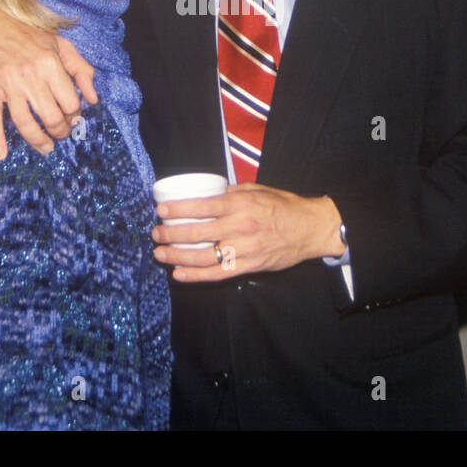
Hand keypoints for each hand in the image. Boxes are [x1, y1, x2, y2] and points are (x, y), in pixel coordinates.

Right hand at [0, 6, 97, 158]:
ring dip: (37, 141)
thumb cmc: (30, 36)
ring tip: (45, 147)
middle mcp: (31, 75)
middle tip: (60, 135)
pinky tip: (0, 154)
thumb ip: (82, 70)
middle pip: (50, 117)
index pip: (70, 103)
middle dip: (59, 132)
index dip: (74, 117)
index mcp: (51, 64)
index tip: (73, 121)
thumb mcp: (61, 46)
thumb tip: (93, 99)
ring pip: (25, 123)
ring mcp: (8, 83)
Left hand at [152, 184, 344, 281]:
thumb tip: (207, 193)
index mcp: (239, 203)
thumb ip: (232, 192)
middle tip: (156, 234)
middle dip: (170, 235)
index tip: (161, 211)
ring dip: (177, 257)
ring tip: (160, 255)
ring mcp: (243, 249)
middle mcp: (239, 226)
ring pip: (202, 256)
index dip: (177, 210)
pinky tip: (179, 274)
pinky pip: (217, 274)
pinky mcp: (248, 266)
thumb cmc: (283, 206)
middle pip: (196, 233)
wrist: (310, 229)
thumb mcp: (257, 190)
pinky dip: (195, 276)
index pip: (201, 206)